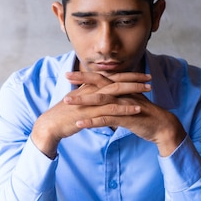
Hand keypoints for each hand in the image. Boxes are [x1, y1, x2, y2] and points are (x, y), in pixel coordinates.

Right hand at [30, 72, 147, 157]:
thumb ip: (90, 98)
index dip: (127, 75)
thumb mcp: (78, 102)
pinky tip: (138, 108)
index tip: (141, 75)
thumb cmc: (64, 115)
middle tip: (150, 78)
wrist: (51, 125)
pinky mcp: (91, 113)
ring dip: (134, 90)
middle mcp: (92, 90)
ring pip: (117, 92)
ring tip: (149, 90)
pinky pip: (112, 109)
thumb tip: (100, 97)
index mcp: (90, 86)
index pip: (112, 77)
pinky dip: (126, 108)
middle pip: (117, 80)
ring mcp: (91, 101)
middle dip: (135, 78)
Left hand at [64, 72, 186, 156]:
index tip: (69, 74)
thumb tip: (105, 97)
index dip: (85, 75)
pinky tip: (79, 125)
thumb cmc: (145, 115)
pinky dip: (92, 122)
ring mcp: (123, 105)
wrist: (162, 126)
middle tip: (65, 76)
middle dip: (81, 80)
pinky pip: (106, 119)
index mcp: (122, 89)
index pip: (100, 79)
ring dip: (82, 101)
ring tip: (66, 101)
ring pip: (100, 100)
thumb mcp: (129, 103)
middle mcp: (122, 94)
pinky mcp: (125, 118)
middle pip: (98, 84)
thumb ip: (117, 98)